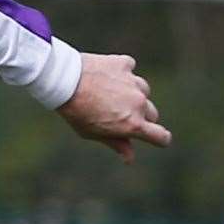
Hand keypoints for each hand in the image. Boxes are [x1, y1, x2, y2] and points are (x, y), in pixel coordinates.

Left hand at [57, 54, 171, 162]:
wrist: (62, 80)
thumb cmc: (74, 111)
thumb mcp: (92, 133)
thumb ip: (116, 143)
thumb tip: (130, 158)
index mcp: (133, 124)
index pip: (161, 136)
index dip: (160, 139)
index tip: (155, 138)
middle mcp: (138, 103)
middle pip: (152, 113)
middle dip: (140, 116)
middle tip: (118, 114)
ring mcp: (133, 82)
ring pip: (143, 90)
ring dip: (132, 94)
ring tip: (108, 94)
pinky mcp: (125, 64)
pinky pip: (129, 70)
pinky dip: (121, 73)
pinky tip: (105, 75)